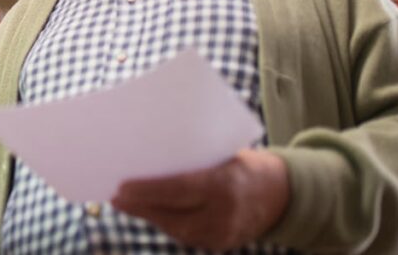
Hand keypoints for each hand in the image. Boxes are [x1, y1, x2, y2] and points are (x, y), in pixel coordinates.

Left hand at [110, 149, 288, 250]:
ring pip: (175, 229)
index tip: (121, 187)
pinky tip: (149, 212)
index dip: (147, 191)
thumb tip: (148, 156)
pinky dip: (166, 222)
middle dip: (140, 206)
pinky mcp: (221, 244)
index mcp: (224, 185)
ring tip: (126, 204)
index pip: (178, 190)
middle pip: (172, 214)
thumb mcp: (223, 154)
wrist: (283, 194)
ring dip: (149, 216)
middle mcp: (224, 214)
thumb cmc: (245, 164)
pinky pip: (186, 235)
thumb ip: (192, 159)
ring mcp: (223, 234)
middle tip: (115, 197)